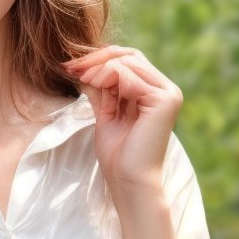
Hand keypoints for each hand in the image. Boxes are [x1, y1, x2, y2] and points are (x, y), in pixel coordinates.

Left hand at [61, 44, 181, 201]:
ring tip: (81, 79)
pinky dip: (107, 76)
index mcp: (155, 93)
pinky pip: (129, 75)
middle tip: (71, 68)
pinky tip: (93, 85)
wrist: (128, 182)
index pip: (128, 61)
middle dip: (96, 59)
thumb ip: (100, 90)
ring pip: (128, 62)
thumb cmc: (117, 156)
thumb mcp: (105, 115)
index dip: (99, 59)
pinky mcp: (164, 100)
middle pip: (130, 56)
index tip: (70, 67)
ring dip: (98, 68)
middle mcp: (166, 90)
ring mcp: (168, 94)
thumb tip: (80, 67)